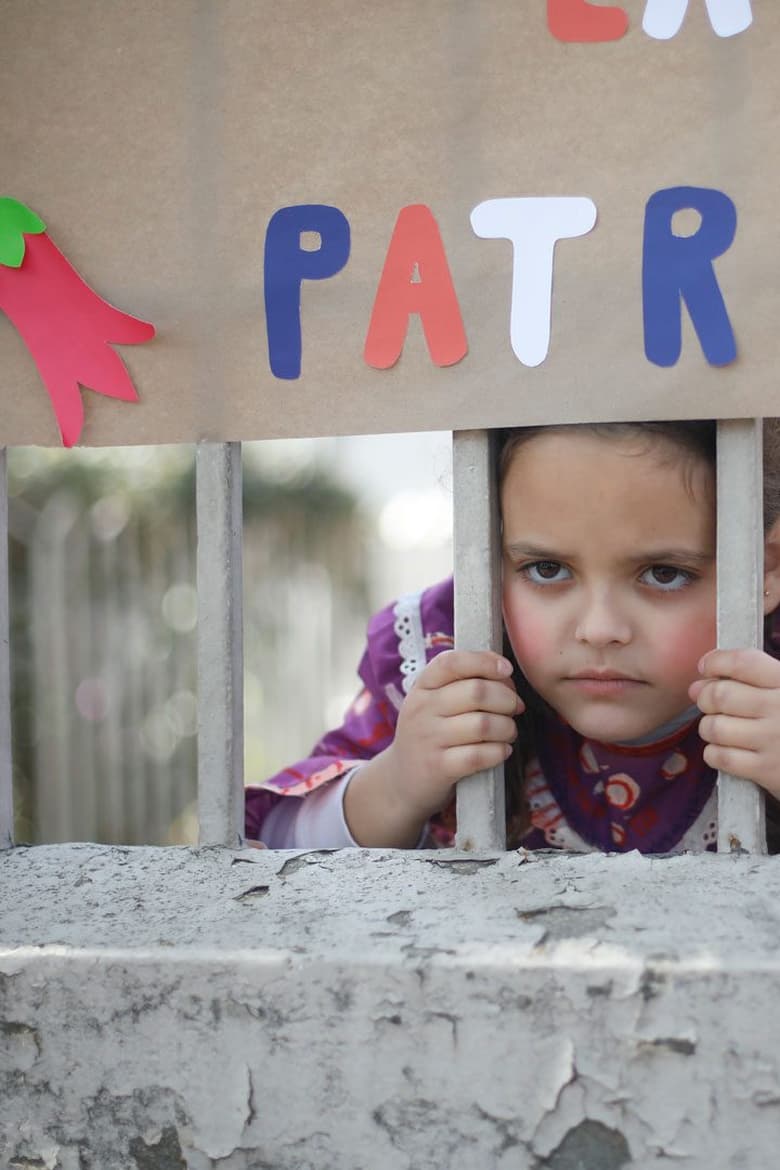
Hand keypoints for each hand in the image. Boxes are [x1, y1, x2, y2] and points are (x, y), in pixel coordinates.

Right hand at [387, 649, 522, 818]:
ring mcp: (428, 739)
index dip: (484, 661)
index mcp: (423, 686)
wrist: (400, 781)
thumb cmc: (431, 734)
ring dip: (507, 727)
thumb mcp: (434, 703)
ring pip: (483, 724)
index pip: (452, 662)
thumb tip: (505, 674)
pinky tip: (502, 751)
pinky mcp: (438, 768)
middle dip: (507, 698)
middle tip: (515, 708)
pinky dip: (499, 752)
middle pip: (477, 692)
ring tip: (509, 732)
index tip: (506, 670)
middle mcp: (422, 709)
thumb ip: (463, 683)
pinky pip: (479, 755)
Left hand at [689, 648, 779, 797]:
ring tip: (719, 728)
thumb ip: (751, 680)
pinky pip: (720, 757)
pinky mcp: (768, 771)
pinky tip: (726, 750)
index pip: (743, 662)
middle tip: (709, 703)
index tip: (707, 667)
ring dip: (708, 727)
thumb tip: (697, 686)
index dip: (716, 661)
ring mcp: (774, 740)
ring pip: (715, 727)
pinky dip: (713, 753)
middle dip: (705, 698)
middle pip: (720, 695)